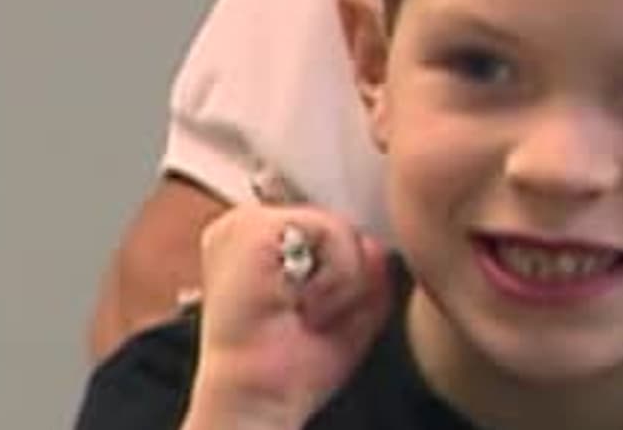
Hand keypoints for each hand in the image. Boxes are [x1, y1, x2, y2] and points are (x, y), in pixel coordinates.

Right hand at [181, 205, 392, 428]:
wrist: (256, 399)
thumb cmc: (293, 364)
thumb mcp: (351, 306)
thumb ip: (369, 266)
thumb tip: (377, 243)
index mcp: (257, 240)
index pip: (328, 229)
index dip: (341, 269)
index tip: (314, 313)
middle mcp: (245, 224)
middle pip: (339, 225)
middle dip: (344, 276)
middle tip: (312, 318)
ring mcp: (245, 222)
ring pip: (341, 227)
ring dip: (342, 282)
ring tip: (308, 314)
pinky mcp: (253, 228)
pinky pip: (335, 231)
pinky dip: (338, 278)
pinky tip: (306, 308)